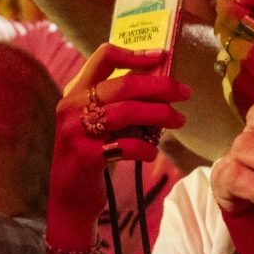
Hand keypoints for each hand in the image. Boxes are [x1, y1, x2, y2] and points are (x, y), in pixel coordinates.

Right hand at [49, 46, 187, 226]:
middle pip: (125, 85)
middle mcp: (71, 106)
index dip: (135, 54)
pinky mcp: (85, 156)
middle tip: (184, 93)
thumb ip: (117, 103)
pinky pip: (127, 145)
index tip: (162, 56)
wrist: (69, 199)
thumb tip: (161, 85)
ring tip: (178, 121)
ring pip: (128, 112)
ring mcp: (76, 131)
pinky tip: (151, 153)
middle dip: (161, 87)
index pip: (103, 57)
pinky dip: (146, 148)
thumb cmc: (91, 155)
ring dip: (160, 114)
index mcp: (75, 92)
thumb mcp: (97, 122)